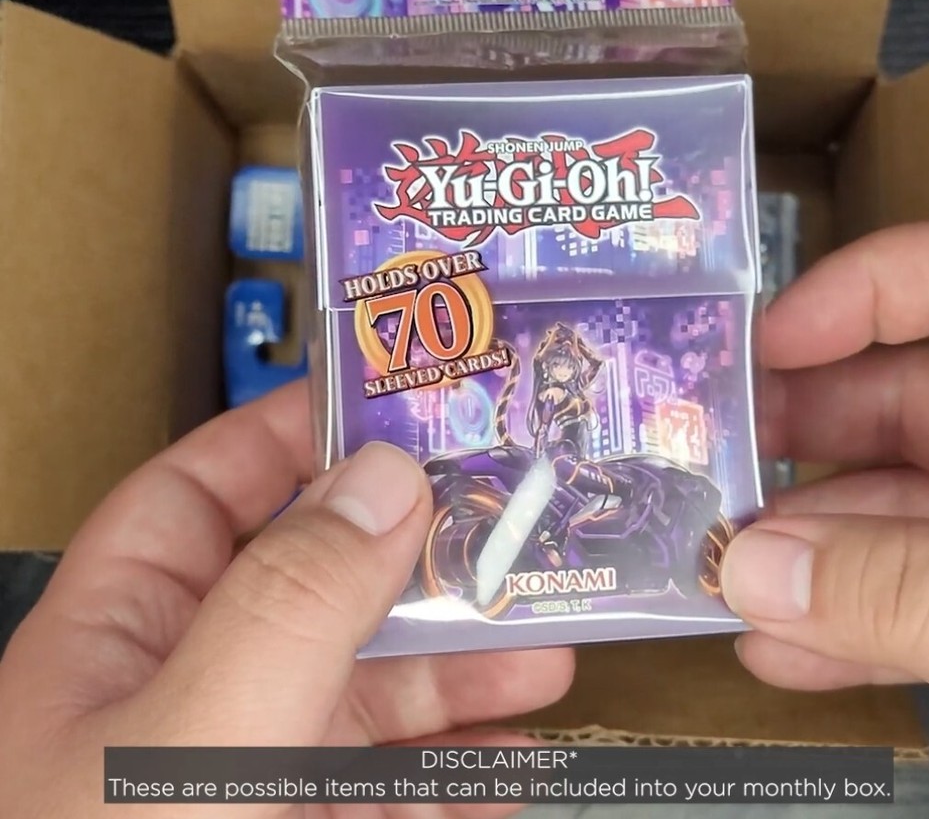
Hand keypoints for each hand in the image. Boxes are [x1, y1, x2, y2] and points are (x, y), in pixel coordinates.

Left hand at [0, 382, 573, 817]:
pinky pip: (392, 803)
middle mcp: (183, 698)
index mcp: (117, 640)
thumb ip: (291, 601)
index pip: (202, 494)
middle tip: (515, 524)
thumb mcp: (190, 744)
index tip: (397, 409)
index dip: (291, 438)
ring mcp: (244, 785)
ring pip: (366, 694)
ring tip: (550, 644)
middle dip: (416, 556)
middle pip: (313, 586)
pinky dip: (459, 789)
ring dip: (459, 669)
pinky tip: (520, 779)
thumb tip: (389, 472)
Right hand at [721, 222, 928, 702]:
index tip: (755, 354)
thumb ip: (904, 587)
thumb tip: (745, 575)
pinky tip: (794, 650)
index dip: (848, 298)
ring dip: (815, 552)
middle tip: (702, 480)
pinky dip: (872, 615)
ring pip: (913, 506)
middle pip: (906, 399)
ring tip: (727, 584)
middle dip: (795, 450)